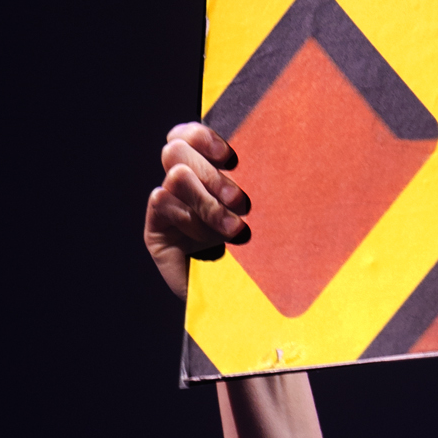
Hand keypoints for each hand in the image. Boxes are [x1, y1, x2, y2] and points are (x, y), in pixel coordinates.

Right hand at [144, 122, 251, 301]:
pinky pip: (163, 203)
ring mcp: (166, 205)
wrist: (242, 302)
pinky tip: (210, 242)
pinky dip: (191, 219)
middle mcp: (181, 184)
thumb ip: (258, 187)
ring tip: (235, 230)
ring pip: (176, 176)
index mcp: (203, 171)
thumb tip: (282, 160)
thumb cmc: (261, 254)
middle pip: (177, 150)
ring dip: (208, 202)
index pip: (187, 135)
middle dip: (213, 175)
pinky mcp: (156, 229)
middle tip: (242, 204)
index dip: (204, 137)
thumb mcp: (263, 218)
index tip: (233, 158)